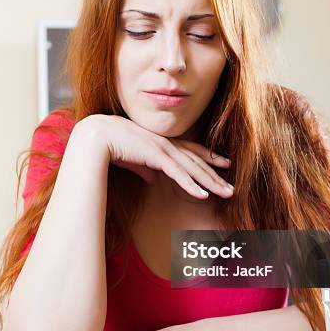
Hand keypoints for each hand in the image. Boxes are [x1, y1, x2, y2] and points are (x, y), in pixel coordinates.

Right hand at [76, 114, 233, 199]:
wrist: (97, 135)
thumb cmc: (112, 145)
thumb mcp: (134, 159)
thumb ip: (145, 167)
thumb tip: (151, 178)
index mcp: (163, 143)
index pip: (192, 151)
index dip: (209, 157)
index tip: (224, 163)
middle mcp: (167, 145)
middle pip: (198, 162)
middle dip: (216, 175)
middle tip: (232, 187)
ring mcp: (164, 150)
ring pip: (194, 169)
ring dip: (212, 182)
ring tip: (227, 193)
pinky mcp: (156, 157)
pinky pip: (178, 174)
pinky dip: (191, 184)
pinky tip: (203, 195)